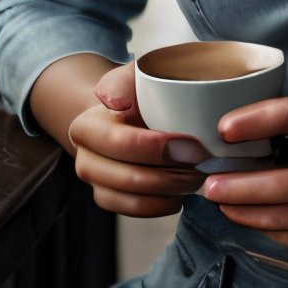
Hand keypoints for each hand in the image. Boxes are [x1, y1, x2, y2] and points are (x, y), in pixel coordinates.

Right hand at [67, 61, 209, 217]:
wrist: (127, 112)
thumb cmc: (137, 93)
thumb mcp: (134, 76)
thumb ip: (124, 81)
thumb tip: (115, 103)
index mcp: (86, 126)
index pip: (119, 144)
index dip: (156, 148)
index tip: (192, 144)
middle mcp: (84, 159)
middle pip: (128, 177)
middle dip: (171, 174)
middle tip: (202, 163)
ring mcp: (96, 183)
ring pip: (132, 198)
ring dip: (169, 192)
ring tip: (196, 178)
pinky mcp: (109, 199)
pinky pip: (133, 211)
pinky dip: (159, 206)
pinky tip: (180, 195)